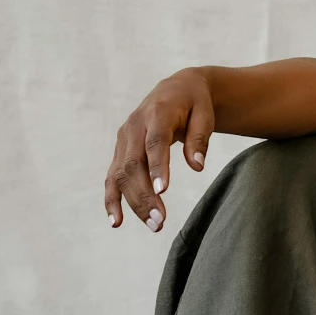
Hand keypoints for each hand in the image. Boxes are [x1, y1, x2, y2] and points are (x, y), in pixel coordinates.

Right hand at [105, 70, 215, 231]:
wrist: (176, 89)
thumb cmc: (194, 103)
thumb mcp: (204, 114)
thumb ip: (199, 138)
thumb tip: (198, 166)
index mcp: (157, 112)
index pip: (155, 141)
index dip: (157, 166)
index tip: (162, 191)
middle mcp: (134, 126)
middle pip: (134, 164)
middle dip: (144, 195)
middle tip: (160, 222)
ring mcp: (123, 139)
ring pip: (121, 174)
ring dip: (133, 203)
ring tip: (153, 225)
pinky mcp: (119, 150)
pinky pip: (112, 177)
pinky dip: (112, 199)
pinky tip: (117, 221)